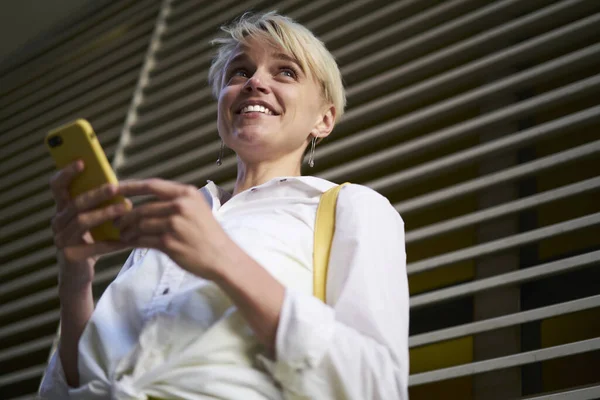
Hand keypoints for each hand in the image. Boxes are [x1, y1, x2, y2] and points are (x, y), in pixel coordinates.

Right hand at [49, 160, 130, 289]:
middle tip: (115, 187)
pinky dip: (111, 242)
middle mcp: (58, 221)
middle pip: (74, 202)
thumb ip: (98, 204)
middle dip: (95, 193)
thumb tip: (118, 184)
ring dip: (105, 213)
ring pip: (82, 221)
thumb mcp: (93, 219)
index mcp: (62, 208)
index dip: (66, 173)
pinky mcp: (70, 256)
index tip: (82, 162)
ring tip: (126, 208)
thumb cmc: (91, 240)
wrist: (79, 273)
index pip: (57, 186)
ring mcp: (61, 239)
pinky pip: (92, 246)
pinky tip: (127, 240)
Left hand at [115, 179, 232, 279]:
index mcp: (186, 194)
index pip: (151, 185)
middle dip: (125, 216)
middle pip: (142, 208)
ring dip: (127, 230)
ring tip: (123, 234)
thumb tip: (145, 201)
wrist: (222, 256)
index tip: (113, 188)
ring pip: (140, 224)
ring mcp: (174, 224)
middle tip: (116, 222)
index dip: (129, 186)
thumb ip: (174, 201)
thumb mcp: (197, 208)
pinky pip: (143, 240)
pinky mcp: (169, 242)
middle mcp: (180, 206)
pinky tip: (130, 242)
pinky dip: (133, 241)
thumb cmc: (208, 234)